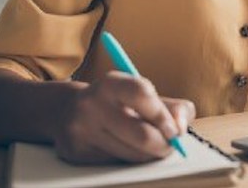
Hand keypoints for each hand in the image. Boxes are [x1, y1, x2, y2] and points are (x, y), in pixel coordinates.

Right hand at [53, 71, 195, 163]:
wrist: (66, 111)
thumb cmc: (116, 102)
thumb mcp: (142, 94)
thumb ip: (171, 107)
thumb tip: (181, 127)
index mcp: (110, 84)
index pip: (142, 94)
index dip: (163, 115)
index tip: (175, 130)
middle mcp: (92, 104)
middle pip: (141, 135)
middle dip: (164, 144)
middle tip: (170, 144)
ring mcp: (81, 130)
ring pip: (132, 154)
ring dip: (150, 154)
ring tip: (150, 146)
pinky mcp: (77, 152)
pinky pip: (117, 163)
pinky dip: (131, 159)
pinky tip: (127, 148)